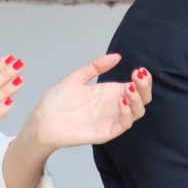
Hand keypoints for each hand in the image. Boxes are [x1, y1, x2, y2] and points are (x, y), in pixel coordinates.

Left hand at [25, 54, 151, 149]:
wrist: (43, 121)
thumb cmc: (57, 101)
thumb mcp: (77, 78)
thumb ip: (96, 67)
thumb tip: (117, 56)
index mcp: (110, 93)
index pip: (135, 86)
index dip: (142, 79)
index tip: (139, 70)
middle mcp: (115, 106)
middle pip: (141, 99)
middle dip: (145, 87)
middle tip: (139, 77)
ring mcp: (112, 119)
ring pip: (137, 112)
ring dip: (138, 100)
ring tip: (129, 89)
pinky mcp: (107, 132)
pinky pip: (124, 124)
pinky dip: (127, 113)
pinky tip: (121, 102)